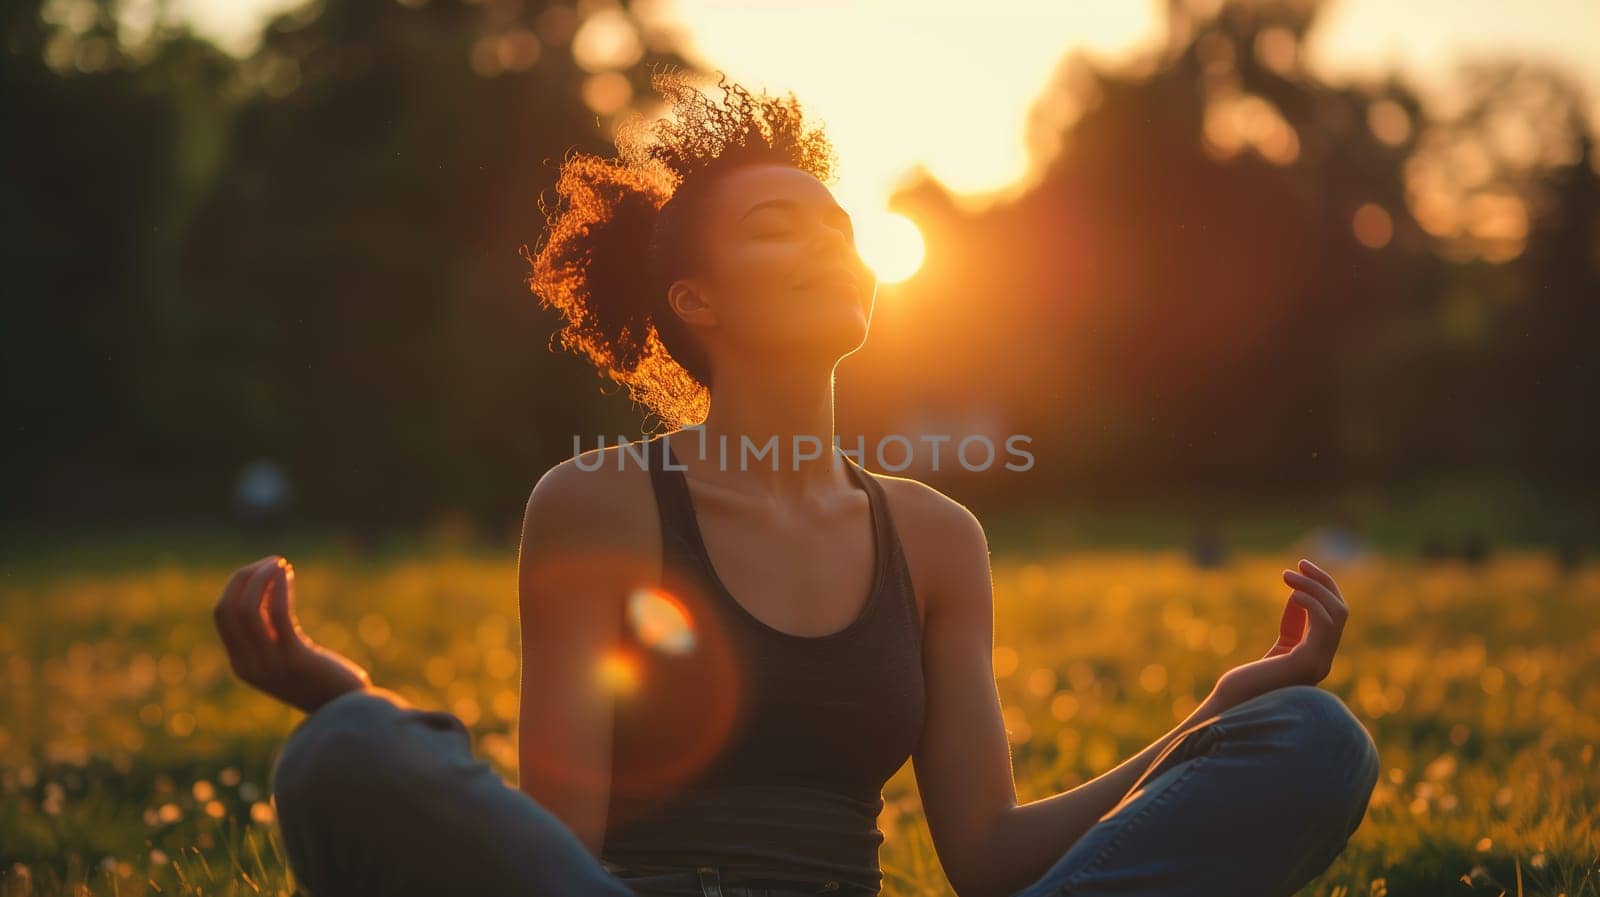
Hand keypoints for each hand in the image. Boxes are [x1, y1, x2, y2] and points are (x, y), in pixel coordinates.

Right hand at [212, 555, 371, 713]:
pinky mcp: (294, 659)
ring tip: (280, 563)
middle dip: (244, 578)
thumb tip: (269, 587)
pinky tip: (288, 574)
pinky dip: (278, 588)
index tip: (260, 569)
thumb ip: (273, 630)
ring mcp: (269, 664)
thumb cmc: (324, 679)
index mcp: (242, 665)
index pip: (222, 615)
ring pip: (247, 609)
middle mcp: (248, 665)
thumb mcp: (289, 654)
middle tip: (271, 562)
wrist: (348, 711)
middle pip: (227, 609)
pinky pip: (276, 614)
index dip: (236, 585)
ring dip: (261, 578)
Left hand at [1208, 558, 1348, 710]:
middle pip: (1342, 611)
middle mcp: (1324, 661)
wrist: (1230, 706)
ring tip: (1287, 574)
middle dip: (1323, 582)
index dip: (1323, 588)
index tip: (1301, 567)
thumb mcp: (1279, 645)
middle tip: (1300, 563)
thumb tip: (1299, 595)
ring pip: (1337, 613)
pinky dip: (1311, 602)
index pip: (1335, 616)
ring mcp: (1319, 663)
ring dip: (1314, 587)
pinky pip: (1323, 623)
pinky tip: (1291, 594)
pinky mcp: (1308, 663)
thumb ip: (1293, 624)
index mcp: (1319, 657)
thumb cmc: (1247, 681)